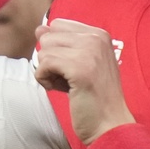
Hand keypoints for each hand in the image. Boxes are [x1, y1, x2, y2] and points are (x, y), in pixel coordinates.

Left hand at [33, 18, 134, 143]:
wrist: (110, 123)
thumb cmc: (94, 97)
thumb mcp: (80, 63)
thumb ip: (61, 44)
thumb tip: (39, 29)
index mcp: (99, 34)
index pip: (57, 25)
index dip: (56, 47)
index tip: (69, 66)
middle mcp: (96, 38)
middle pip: (48, 36)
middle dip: (49, 59)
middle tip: (66, 78)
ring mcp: (89, 51)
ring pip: (44, 50)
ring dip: (47, 71)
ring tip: (64, 85)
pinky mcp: (79, 68)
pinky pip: (44, 64)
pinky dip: (44, 80)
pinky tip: (59, 89)